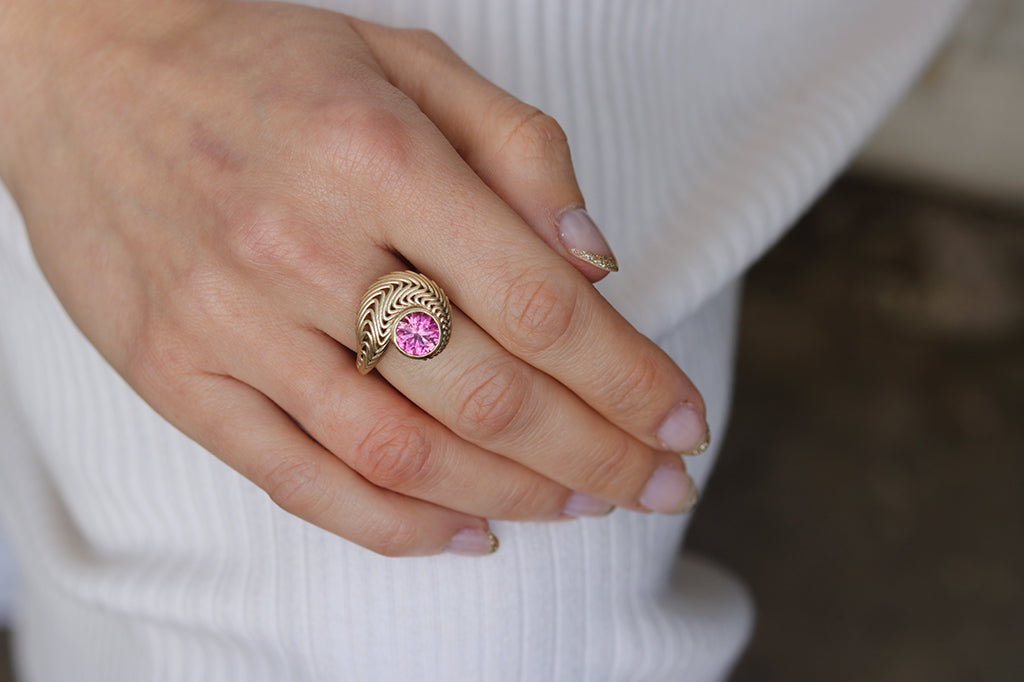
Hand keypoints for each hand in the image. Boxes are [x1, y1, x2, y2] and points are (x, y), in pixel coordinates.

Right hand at [0, 0, 708, 555]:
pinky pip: (299, 481)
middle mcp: (302, 243)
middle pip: (488, 391)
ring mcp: (230, 320)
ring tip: (582, 507)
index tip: (682, 423)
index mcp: (377, 153)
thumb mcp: (407, 62)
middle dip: (597, 453)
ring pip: (403, 451)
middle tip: (656, 482)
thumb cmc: (263, 62)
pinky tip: (468, 531)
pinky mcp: (176, 374)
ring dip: (515, 495)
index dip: (629, 378)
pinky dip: (396, 525)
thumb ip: (517, 151)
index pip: (541, 303)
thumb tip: (596, 264)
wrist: (88, 68)